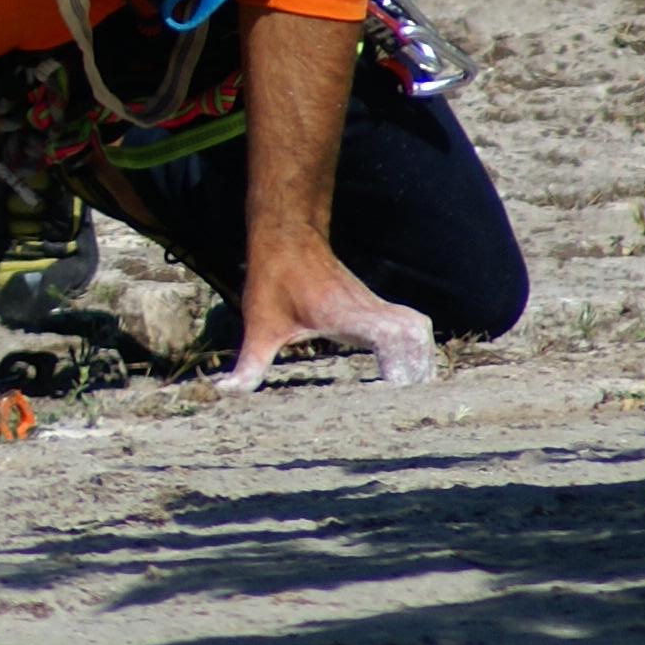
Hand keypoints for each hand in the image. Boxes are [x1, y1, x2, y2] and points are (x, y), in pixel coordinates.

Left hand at [217, 230, 435, 394]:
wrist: (287, 237)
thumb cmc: (273, 279)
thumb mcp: (259, 326)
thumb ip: (249, 364)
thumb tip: (224, 392)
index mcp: (344, 314)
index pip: (390, 338)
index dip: (400, 367)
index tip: (393, 396)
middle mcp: (367, 307)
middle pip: (413, 337)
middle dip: (416, 371)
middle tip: (405, 408)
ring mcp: (374, 304)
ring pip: (417, 329)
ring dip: (420, 358)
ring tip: (410, 396)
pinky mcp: (375, 305)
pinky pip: (410, 324)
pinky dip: (415, 347)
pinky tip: (406, 373)